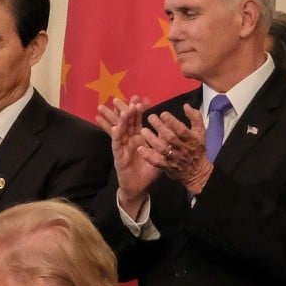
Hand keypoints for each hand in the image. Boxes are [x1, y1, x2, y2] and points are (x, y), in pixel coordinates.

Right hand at [96, 96, 159, 216]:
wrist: (138, 187)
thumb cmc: (148, 171)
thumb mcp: (159, 154)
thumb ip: (162, 141)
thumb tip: (170, 128)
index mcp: (138, 138)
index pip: (136, 121)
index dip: (137, 110)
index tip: (139, 98)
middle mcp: (128, 140)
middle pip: (124, 122)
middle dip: (123, 110)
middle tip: (122, 98)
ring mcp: (122, 147)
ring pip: (118, 130)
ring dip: (117, 120)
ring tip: (116, 109)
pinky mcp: (118, 156)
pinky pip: (116, 145)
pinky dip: (116, 136)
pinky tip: (116, 128)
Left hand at [139, 104, 213, 194]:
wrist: (197, 172)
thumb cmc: (197, 149)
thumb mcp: (201, 132)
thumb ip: (195, 117)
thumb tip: (186, 105)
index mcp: (192, 139)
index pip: (182, 130)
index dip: (172, 122)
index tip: (163, 114)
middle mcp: (183, 149)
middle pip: (170, 138)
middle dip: (160, 127)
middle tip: (150, 117)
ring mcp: (174, 159)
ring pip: (162, 149)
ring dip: (152, 139)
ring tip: (143, 130)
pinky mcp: (167, 167)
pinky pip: (156, 162)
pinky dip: (148, 156)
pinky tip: (140, 148)